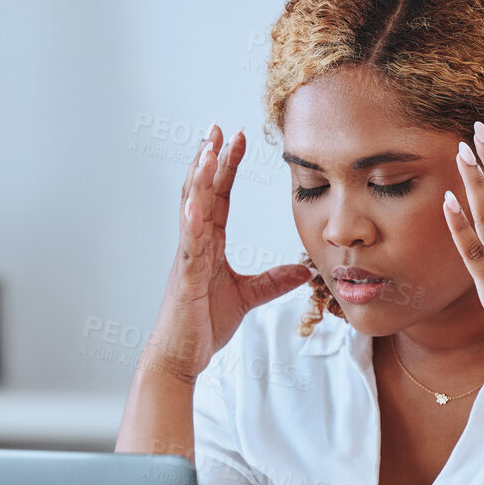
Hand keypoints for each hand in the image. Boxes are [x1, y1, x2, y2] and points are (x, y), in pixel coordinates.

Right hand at [145, 126, 313, 382]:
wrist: (181, 356)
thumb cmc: (202, 326)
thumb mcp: (247, 297)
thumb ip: (273, 281)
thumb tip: (303, 270)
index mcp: (207, 245)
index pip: (218, 197)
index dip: (226, 167)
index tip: (236, 139)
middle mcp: (194, 245)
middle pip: (201, 192)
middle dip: (208, 159)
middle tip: (217, 128)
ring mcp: (186, 259)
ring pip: (191, 210)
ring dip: (198, 180)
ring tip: (206, 151)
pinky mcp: (184, 279)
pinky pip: (188, 246)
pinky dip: (190, 223)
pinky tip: (195, 203)